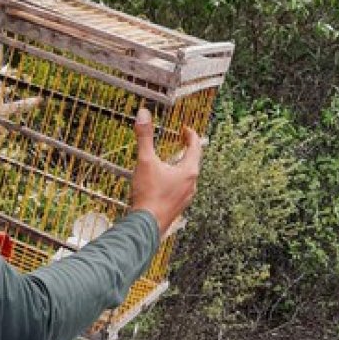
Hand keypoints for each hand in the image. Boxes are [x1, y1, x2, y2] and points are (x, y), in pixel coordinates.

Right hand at [129, 107, 201, 235]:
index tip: (185, 129)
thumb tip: (144, 113)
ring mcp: (185, 197)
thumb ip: (145, 137)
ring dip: (181, 165)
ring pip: (187, 177)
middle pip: (193, 162)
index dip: (190, 136)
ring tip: (172, 160)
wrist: (146, 225)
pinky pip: (180, 188)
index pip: (195, 148)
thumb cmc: (149, 194)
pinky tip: (164, 182)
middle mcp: (191, 185)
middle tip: (181, 141)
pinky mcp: (177, 207)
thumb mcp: (145, 161)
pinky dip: (175, 179)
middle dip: (186, 150)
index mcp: (189, 171)